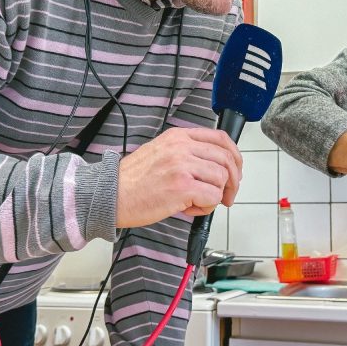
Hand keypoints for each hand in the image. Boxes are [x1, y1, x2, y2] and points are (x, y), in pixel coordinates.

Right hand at [116, 128, 241, 227]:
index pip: (221, 139)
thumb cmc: (133, 180)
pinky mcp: (182, 187)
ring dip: (215, 196)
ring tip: (196, 203)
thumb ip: (186, 153)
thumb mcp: (160, 152)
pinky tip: (190, 209)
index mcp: (178, 137)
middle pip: (226, 159)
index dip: (234, 157)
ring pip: (221, 179)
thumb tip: (215, 166)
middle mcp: (182, 147)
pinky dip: (206, 208)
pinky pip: (212, 197)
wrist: (111, 195)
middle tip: (227, 196)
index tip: (235, 171)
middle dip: (232, 181)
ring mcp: (182, 166)